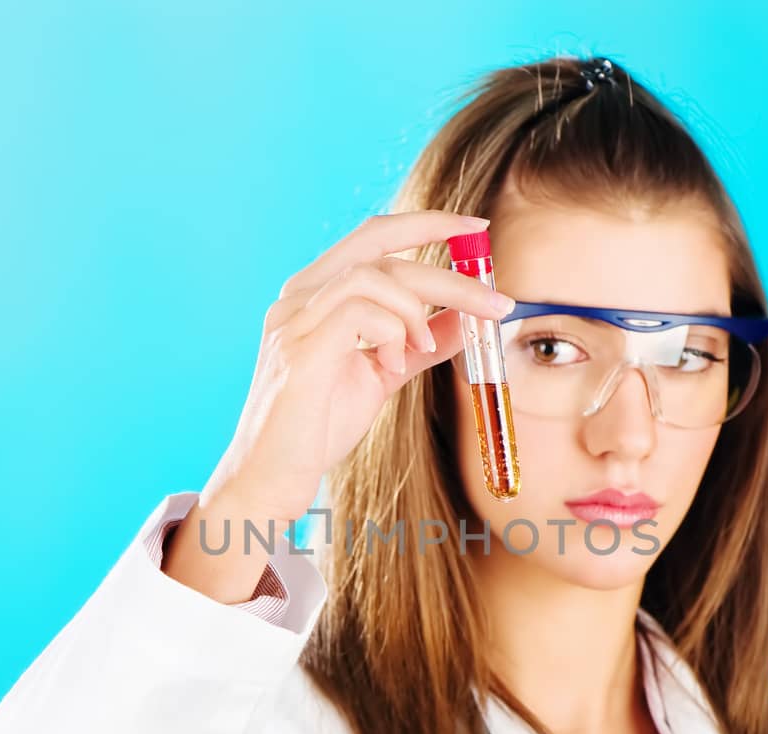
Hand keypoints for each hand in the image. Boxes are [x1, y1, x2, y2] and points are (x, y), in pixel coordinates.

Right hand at [202, 209, 515, 523]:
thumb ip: (419, 343)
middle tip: (496, 301)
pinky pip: (359, 313)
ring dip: (416, 311)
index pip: (374, 235)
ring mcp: (294, 320)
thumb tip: (469, 318)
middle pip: (382, 250)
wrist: (272, 477)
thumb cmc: (318, 426)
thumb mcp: (382, 374)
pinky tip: (392, 363)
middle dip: (448, 272)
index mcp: (316, 292)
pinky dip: (391, 333)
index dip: (426, 223)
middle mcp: (299, 296)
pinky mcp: (299, 350)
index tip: (475, 227)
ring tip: (420, 349)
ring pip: (373, 276)